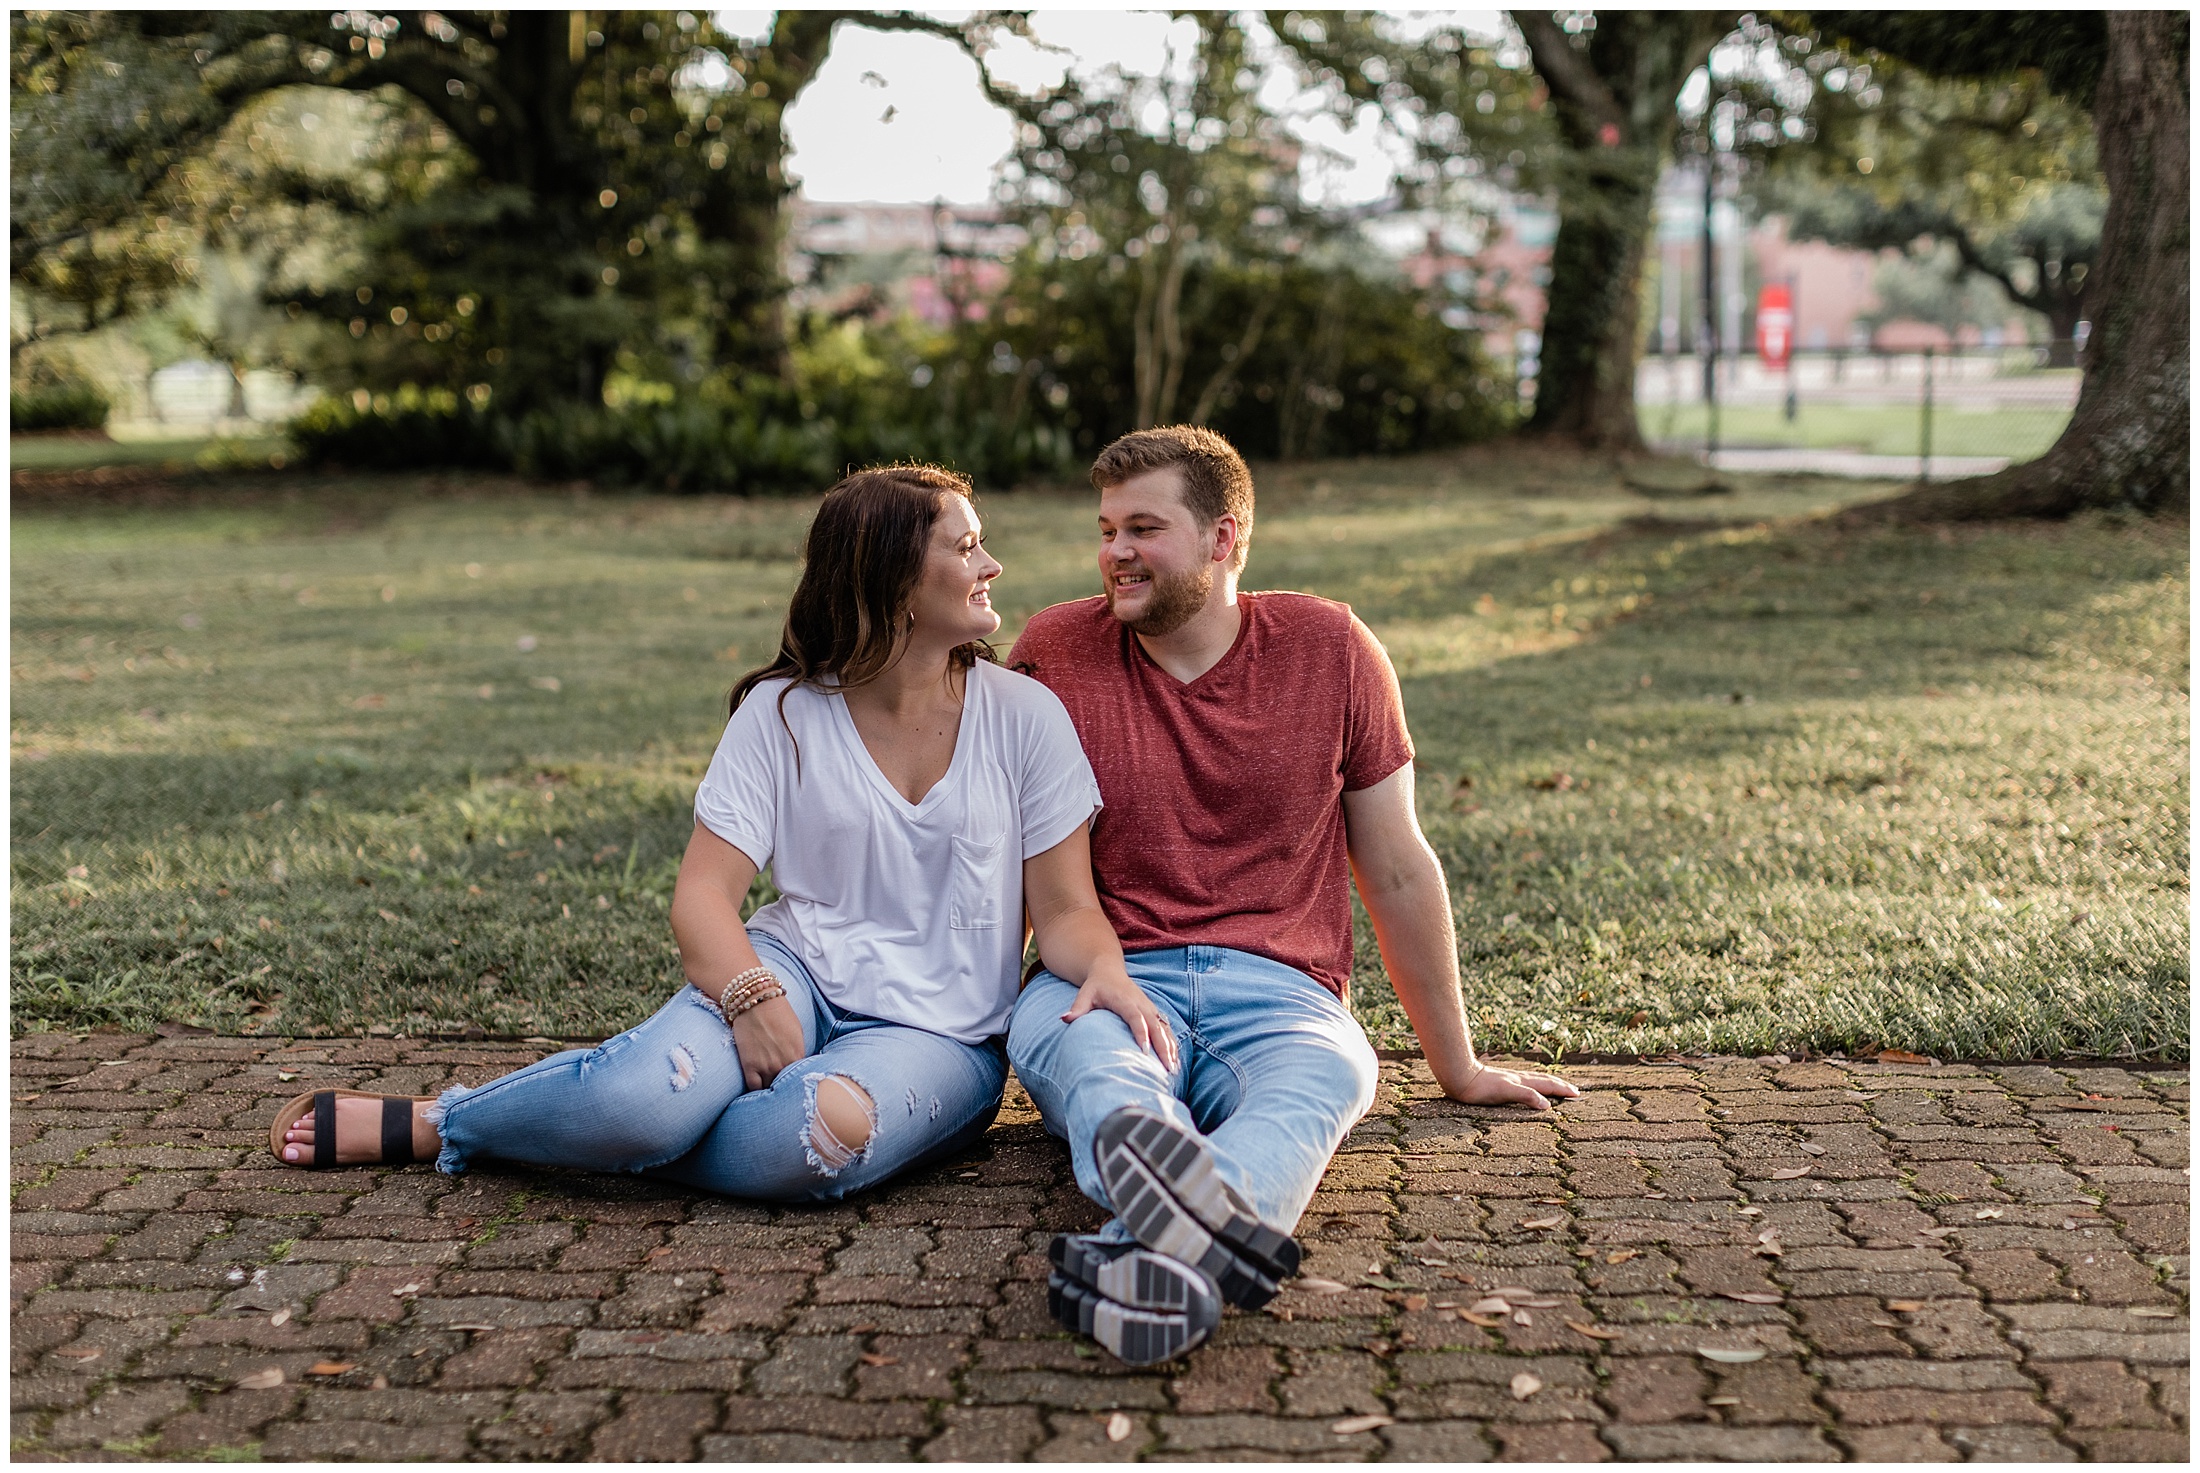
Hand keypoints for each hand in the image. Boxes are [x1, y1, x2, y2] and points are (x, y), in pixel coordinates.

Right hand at [727, 993, 805, 1090]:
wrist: (756, 1001)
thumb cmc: (778, 1012)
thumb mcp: (797, 1031)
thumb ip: (798, 1051)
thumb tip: (797, 1064)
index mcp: (798, 1054)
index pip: (801, 1077)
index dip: (797, 1080)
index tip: (795, 1082)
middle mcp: (784, 1063)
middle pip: (786, 1086)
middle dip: (785, 1087)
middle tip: (782, 1088)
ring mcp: (766, 1066)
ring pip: (770, 1089)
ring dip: (770, 1089)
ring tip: (769, 1089)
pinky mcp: (749, 1066)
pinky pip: (753, 1087)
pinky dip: (755, 1090)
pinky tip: (757, 1087)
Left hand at [1061, 970, 1178, 1072]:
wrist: (1108, 971)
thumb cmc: (1096, 986)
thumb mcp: (1085, 994)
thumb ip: (1077, 1008)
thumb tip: (1065, 1019)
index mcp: (1126, 1000)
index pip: (1136, 1018)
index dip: (1141, 1034)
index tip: (1145, 1053)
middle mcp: (1141, 1004)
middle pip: (1156, 1026)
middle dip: (1163, 1047)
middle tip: (1167, 1068)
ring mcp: (1149, 1008)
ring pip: (1164, 1029)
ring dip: (1171, 1049)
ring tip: (1174, 1070)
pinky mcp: (1153, 1012)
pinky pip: (1165, 1029)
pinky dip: (1172, 1044)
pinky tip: (1175, 1061)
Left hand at [1446, 1059, 1578, 1111]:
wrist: (1459, 1077)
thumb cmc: (1480, 1087)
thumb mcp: (1506, 1092)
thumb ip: (1527, 1096)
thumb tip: (1548, 1105)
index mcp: (1522, 1082)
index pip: (1548, 1085)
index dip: (1563, 1089)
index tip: (1577, 1094)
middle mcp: (1518, 1079)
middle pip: (1544, 1080)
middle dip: (1560, 1086)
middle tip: (1575, 1091)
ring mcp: (1510, 1079)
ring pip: (1534, 1080)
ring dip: (1549, 1084)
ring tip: (1557, 1087)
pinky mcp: (1500, 1082)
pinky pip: (1523, 1083)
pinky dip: (1533, 1086)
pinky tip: (1528, 1088)